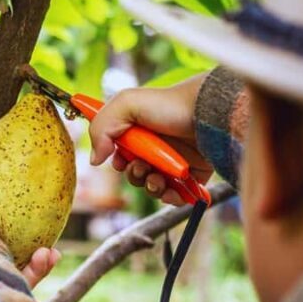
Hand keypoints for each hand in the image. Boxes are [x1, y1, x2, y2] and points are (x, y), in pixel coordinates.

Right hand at [88, 74, 212, 205]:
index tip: (119, 160)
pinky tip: (171, 189)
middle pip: (134, 172)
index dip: (116, 161)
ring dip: (150, 187)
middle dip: (134, 175)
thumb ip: (101, 127)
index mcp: (138, 130)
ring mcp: (173, 162)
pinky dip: (170, 197)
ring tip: (157, 179)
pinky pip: (176, 195)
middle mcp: (155, 147)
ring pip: (153, 186)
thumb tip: (94, 159)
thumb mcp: (126, 104)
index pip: (119, 152)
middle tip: (141, 167)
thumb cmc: (170, 104)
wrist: (208, 113)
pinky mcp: (192, 175)